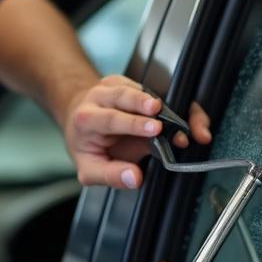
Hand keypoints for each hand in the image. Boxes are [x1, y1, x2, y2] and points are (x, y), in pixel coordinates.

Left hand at [65, 76, 211, 189]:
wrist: (79, 121)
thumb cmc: (87, 145)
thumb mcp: (90, 169)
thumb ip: (111, 175)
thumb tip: (134, 178)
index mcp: (86, 118)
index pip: (110, 119)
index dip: (134, 123)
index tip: (156, 130)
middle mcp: (98, 98)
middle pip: (124, 96)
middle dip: (146, 105)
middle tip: (165, 119)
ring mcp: (114, 87)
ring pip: (140, 88)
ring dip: (165, 104)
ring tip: (181, 121)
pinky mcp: (129, 83)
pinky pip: (151, 88)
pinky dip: (170, 103)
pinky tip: (182, 118)